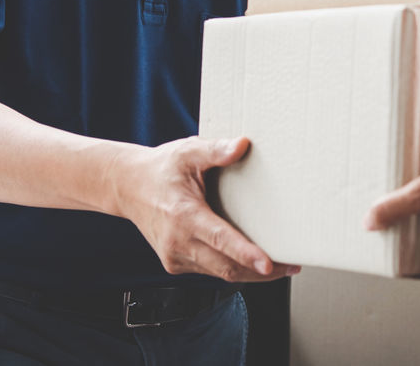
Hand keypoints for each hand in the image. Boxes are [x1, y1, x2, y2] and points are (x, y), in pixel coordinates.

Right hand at [114, 136, 299, 282]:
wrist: (127, 186)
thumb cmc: (161, 168)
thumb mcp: (188, 152)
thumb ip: (216, 150)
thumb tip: (243, 145)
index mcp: (183, 215)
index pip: (220, 240)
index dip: (245, 254)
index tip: (268, 265)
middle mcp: (178, 242)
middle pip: (226, 267)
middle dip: (261, 272)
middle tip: (292, 266)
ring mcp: (175, 256)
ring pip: (220, 274)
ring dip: (249, 273)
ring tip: (280, 266)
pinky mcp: (175, 263)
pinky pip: (209, 270)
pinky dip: (231, 268)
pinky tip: (250, 261)